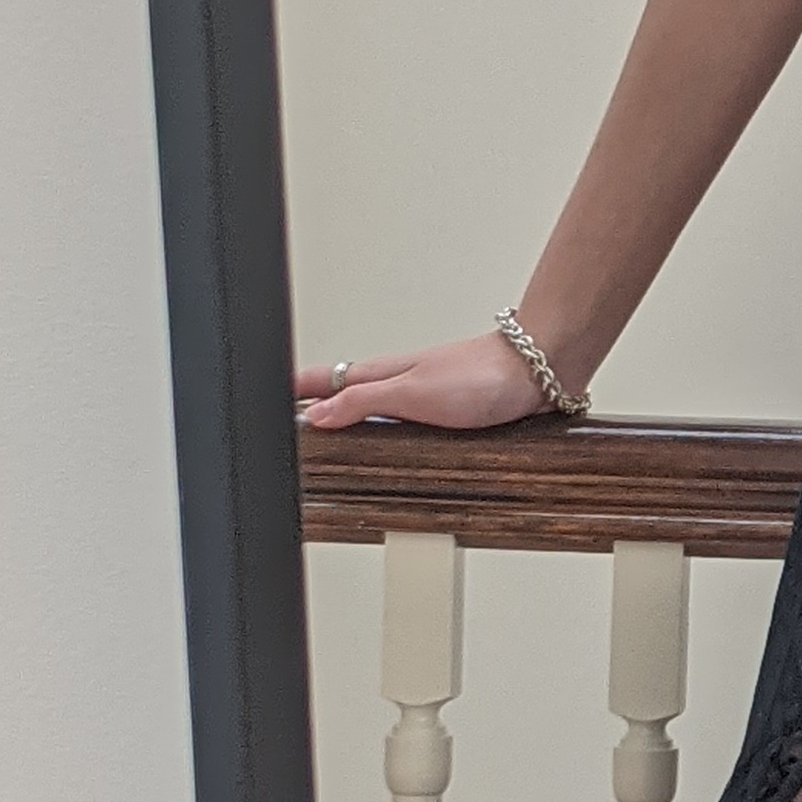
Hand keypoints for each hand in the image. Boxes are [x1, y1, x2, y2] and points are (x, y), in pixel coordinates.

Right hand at [293, 332, 553, 430]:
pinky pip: (403, 415)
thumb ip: (361, 402)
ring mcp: (422, 392)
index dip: (294, 390)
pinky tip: (385, 428)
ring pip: (372, 401)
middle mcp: (398, 381)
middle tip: (287, 408)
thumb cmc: (480, 375)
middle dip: (313, 398)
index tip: (264, 398)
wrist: (536, 373)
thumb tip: (316, 413)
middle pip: (343, 390)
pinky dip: (383, 420)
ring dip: (348, 407)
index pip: (324, 380)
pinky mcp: (447, 407)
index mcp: (380, 374)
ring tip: (322, 417)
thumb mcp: (409, 394)